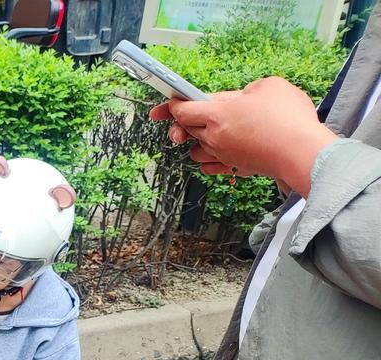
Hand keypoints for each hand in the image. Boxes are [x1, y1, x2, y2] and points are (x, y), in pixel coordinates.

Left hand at [149, 78, 337, 195]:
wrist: (302, 150)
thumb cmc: (287, 116)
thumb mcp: (268, 85)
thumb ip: (246, 90)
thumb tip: (240, 99)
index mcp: (217, 114)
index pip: (183, 110)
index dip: (172, 105)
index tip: (166, 105)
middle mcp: (215, 137)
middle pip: (186, 129)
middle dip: (181, 122)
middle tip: (183, 118)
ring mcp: (223, 155)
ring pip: (196, 150)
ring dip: (197, 141)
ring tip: (209, 132)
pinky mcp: (235, 167)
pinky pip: (209, 167)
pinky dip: (208, 160)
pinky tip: (216, 153)